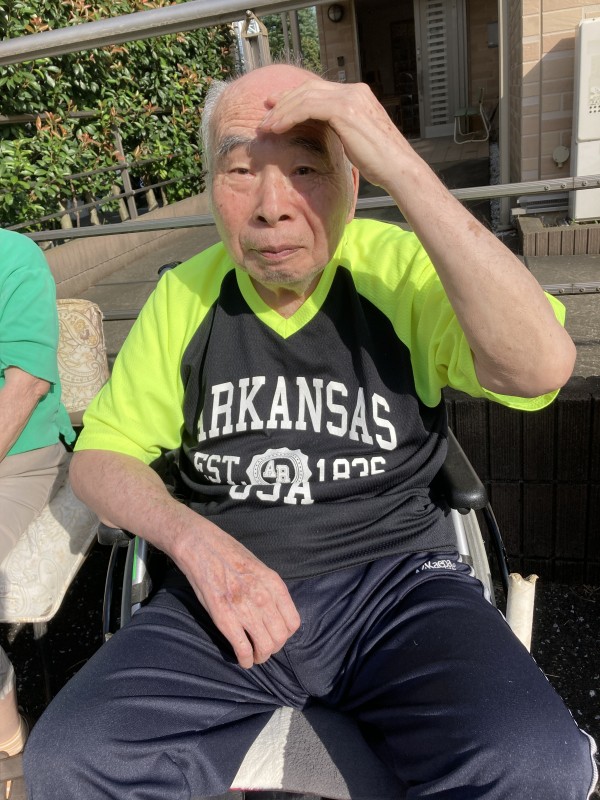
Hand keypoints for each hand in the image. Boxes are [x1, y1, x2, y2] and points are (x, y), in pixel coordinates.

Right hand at [173, 521, 300, 668]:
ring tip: (255, 657)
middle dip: (273, 648)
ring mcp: (244, 608)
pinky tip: (244, 660)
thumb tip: (276, 612)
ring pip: (265, 646)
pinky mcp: (224, 618)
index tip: (276, 635)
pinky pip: (243, 648)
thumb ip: (270, 589)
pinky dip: (246, 660)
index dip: (286, 634)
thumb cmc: (229, 555)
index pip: (293, 622)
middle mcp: (263, 597)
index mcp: (274, 584)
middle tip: (264, 648)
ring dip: (261, 657)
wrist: (202, 547)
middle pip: (280, 637)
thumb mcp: (259, 568)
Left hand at [259, 78, 410, 188]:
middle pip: (309, 89)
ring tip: (267, 125)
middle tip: (265, 114)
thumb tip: (324, 132)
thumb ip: (341, 129)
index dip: (294, 97)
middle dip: (283, 101)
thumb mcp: (356, 140)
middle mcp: (354, 91)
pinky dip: (289, 116)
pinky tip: (278, 127)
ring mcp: (350, 98)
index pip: (318, 90)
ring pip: (305, 96)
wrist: (397, 168)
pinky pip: (308, 107)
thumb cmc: (381, 162)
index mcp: (357, 96)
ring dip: (282, 110)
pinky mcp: (344, 109)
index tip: (276, 108)